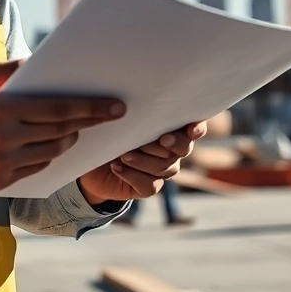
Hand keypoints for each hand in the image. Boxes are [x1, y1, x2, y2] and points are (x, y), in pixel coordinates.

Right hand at [0, 61, 124, 192]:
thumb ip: (10, 69)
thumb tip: (41, 62)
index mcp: (0, 109)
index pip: (57, 109)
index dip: (90, 108)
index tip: (114, 106)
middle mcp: (4, 138)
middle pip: (61, 131)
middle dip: (90, 122)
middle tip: (110, 115)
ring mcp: (2, 163)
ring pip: (53, 152)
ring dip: (70, 139)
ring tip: (76, 128)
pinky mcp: (0, 181)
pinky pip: (37, 167)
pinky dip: (49, 155)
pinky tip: (53, 144)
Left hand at [77, 121, 206, 205]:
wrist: (92, 165)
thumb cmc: (111, 134)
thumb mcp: (121, 121)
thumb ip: (136, 115)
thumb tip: (135, 104)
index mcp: (170, 130)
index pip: (194, 128)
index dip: (197, 129)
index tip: (191, 130)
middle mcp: (171, 151)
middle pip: (184, 149)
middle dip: (174, 144)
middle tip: (159, 139)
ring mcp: (161, 171)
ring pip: (165, 168)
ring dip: (144, 160)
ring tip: (123, 154)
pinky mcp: (148, 187)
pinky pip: (149, 185)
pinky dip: (131, 175)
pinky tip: (117, 167)